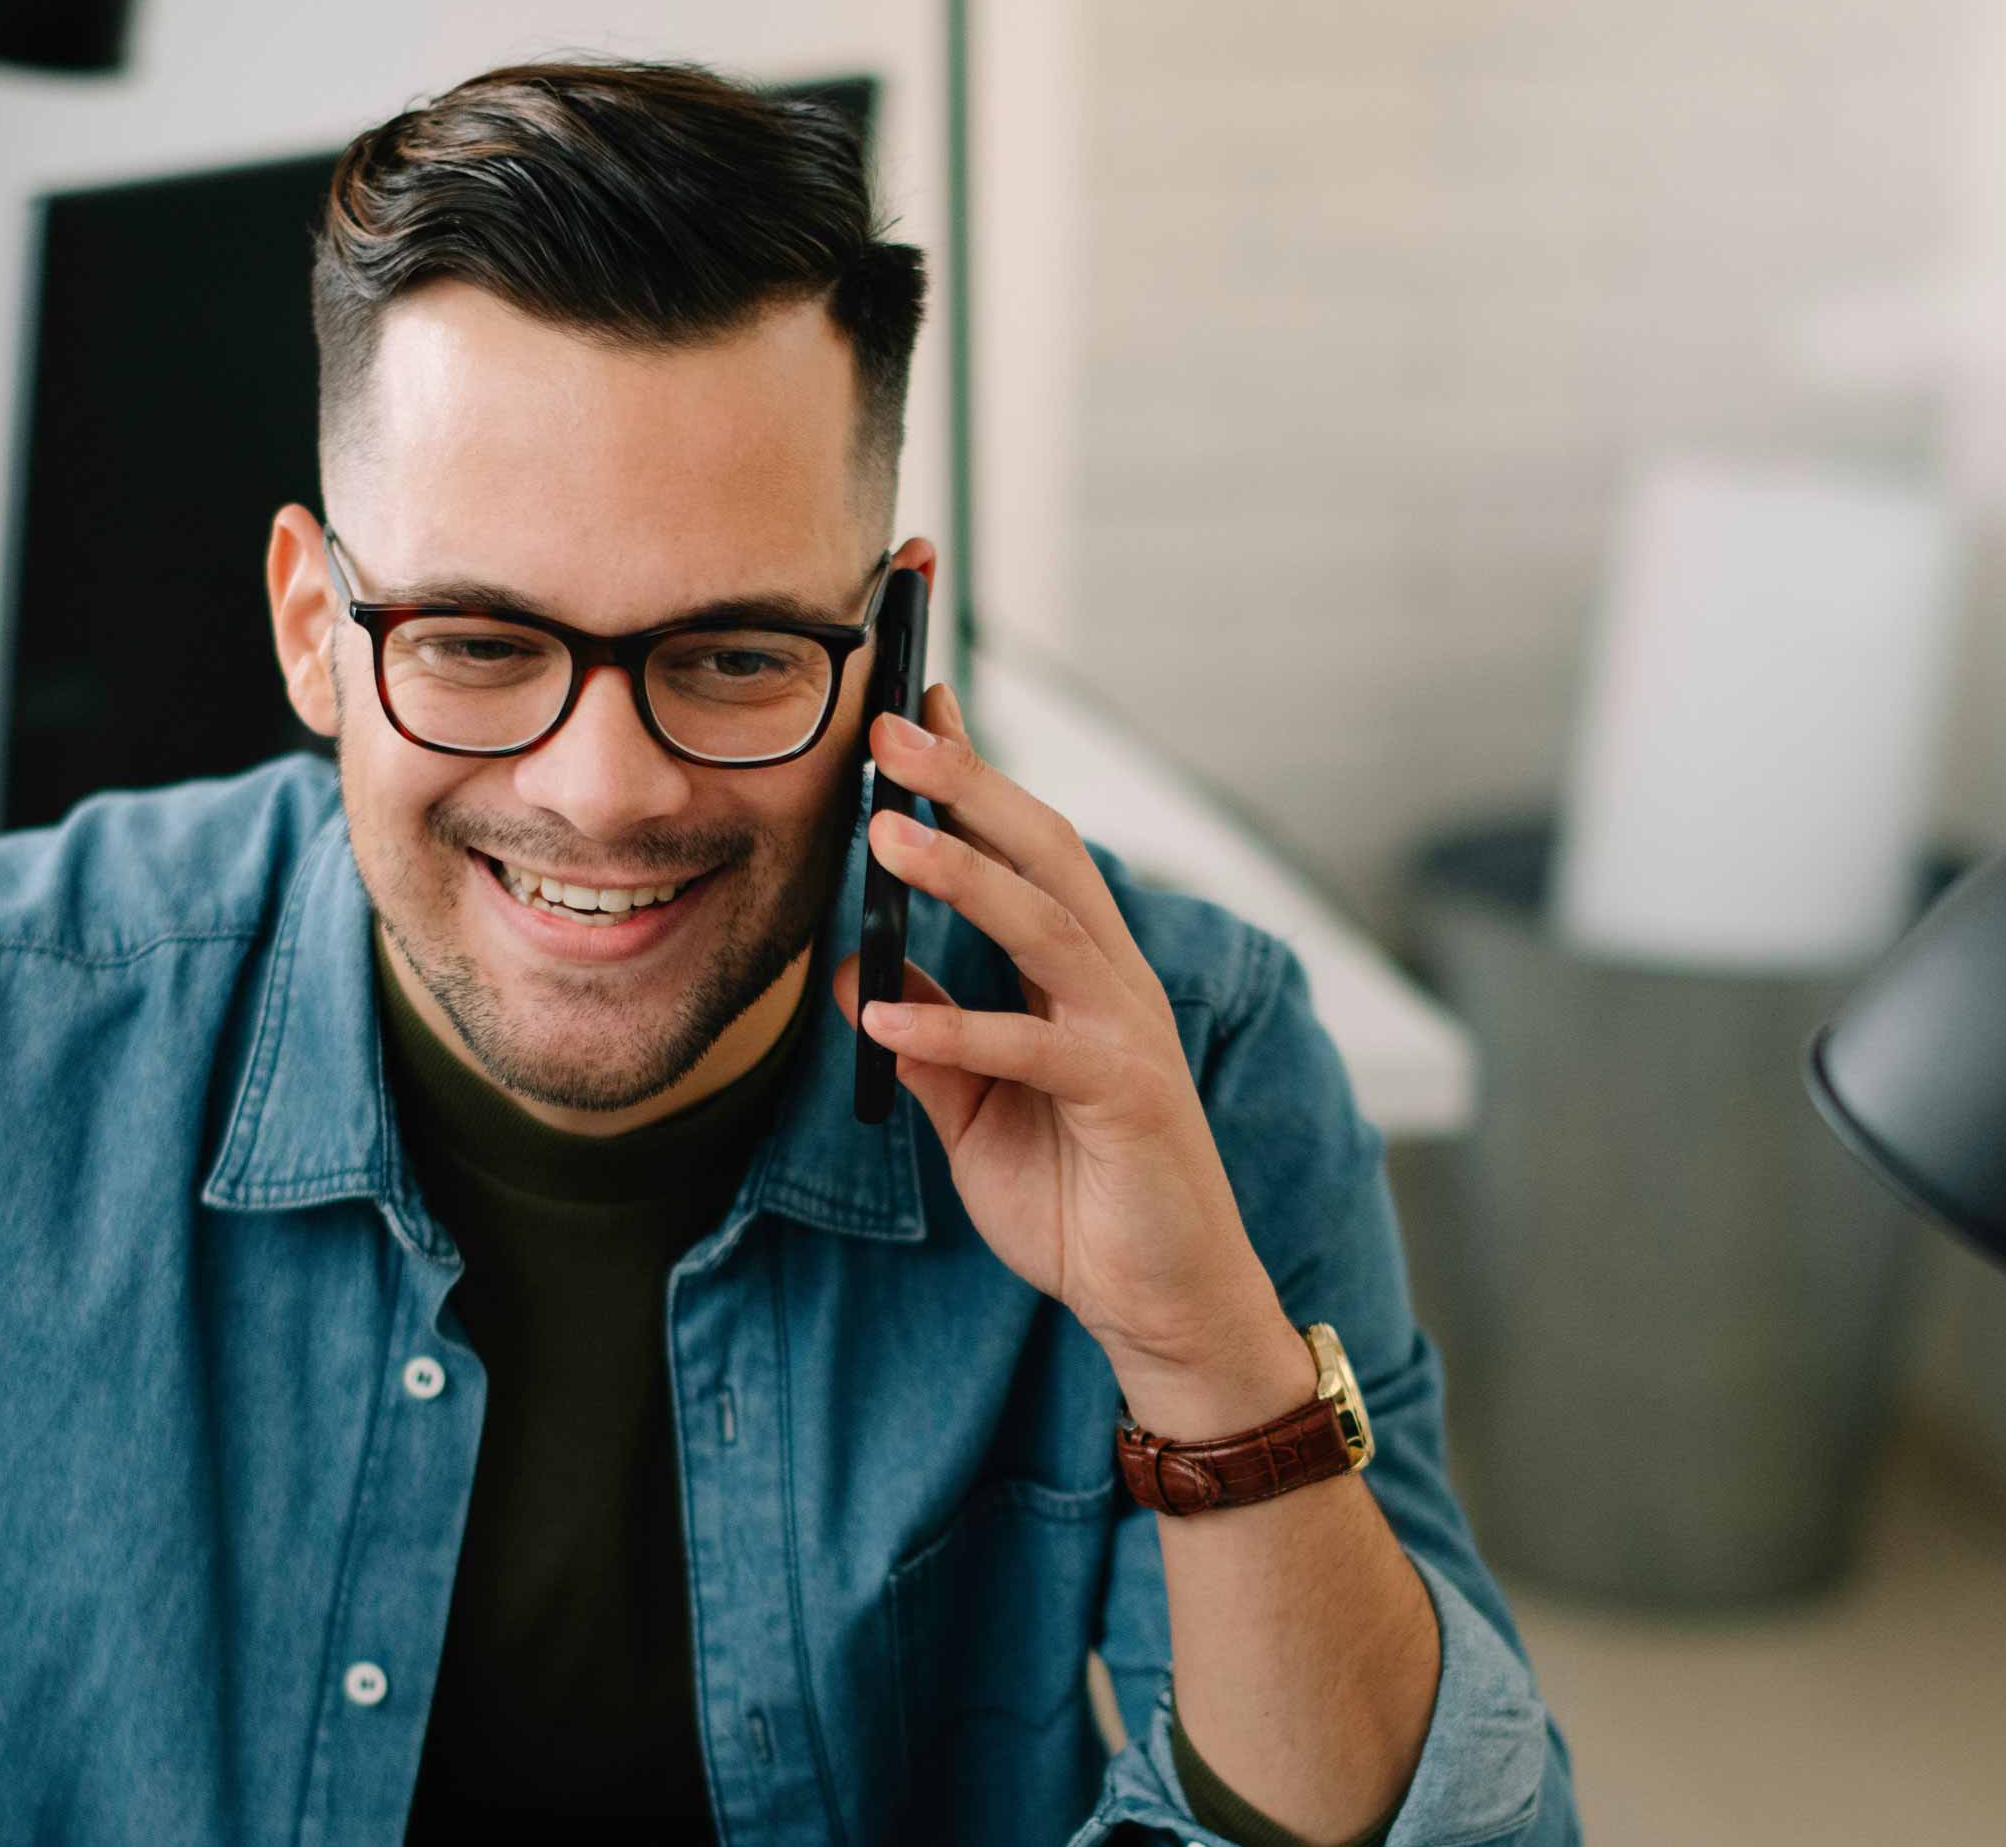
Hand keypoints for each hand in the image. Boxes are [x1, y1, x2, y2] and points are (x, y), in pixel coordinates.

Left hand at [828, 684, 1311, 1438]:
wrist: (1160, 1302)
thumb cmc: (1076, 1198)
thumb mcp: (973, 1109)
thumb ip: (922, 1039)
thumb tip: (845, 971)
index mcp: (1078, 971)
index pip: (1025, 847)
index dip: (972, 774)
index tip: (911, 704)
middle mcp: (1111, 982)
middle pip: (1044, 852)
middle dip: (968, 783)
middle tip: (889, 726)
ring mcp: (1126, 1033)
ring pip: (1046, 925)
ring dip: (963, 874)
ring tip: (885, 834)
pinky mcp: (1127, 1098)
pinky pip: (1033, 1048)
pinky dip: (955, 1027)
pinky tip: (882, 1018)